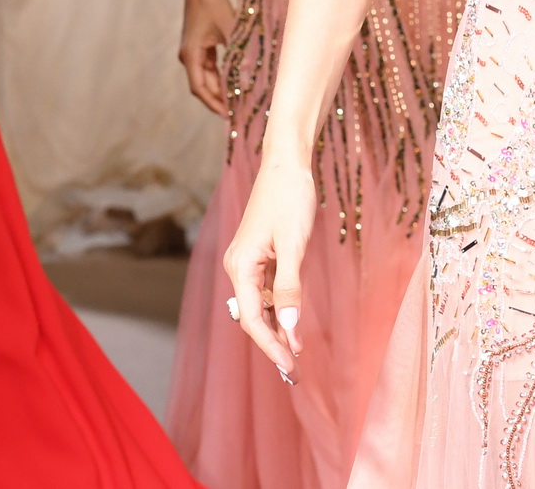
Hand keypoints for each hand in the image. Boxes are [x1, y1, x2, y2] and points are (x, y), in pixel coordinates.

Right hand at [179, 0, 236, 115]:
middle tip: (239, 113)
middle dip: (220, 101)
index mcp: (191, 55)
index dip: (214, 104)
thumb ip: (239, 49)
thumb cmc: (213, 3)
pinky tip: (236, 84)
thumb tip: (254, 70)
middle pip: (203, 86)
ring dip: (222, 90)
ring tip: (240, 102)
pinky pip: (211, 68)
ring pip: (208, 78)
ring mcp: (194, 52)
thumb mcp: (229, 26)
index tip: (228, 115)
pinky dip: (222, 77)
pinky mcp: (200, 47)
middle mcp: (189, 57)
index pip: (200, 88)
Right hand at [223, 155, 314, 375]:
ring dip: (277, 328)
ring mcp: (247, 261)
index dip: (271, 346)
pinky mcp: (259, 254)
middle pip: (253, 316)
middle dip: (273, 343)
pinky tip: (293, 322)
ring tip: (297, 352)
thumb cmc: (290, 199)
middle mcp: (237, 266)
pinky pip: (266, 290)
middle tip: (294, 370)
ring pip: (261, 305)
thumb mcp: (294, 246)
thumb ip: (290, 288)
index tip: (290, 367)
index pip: (253, 319)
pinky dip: (280, 308)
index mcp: (239, 266)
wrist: (287, 164)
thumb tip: (289, 328)